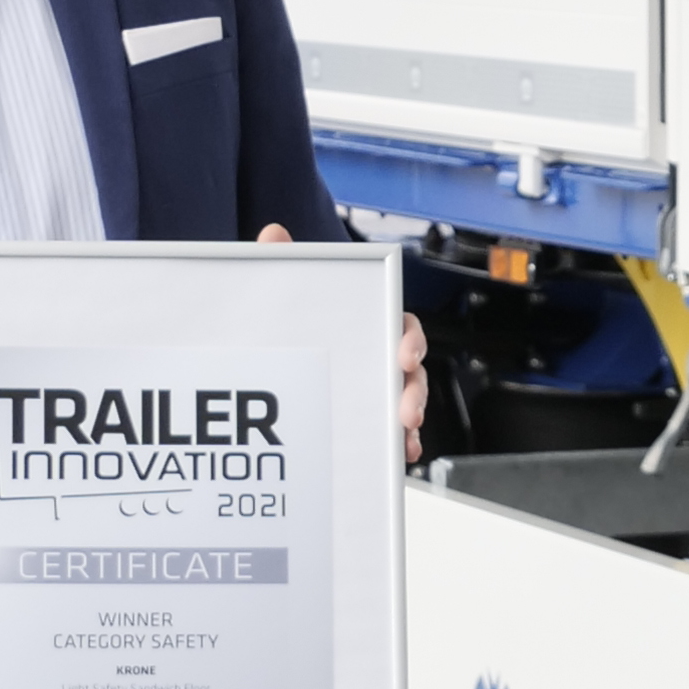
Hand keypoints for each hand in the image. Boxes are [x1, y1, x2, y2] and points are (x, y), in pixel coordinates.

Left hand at [252, 224, 428, 462]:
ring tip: (404, 433)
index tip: (403, 356)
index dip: (410, 340)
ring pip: (408, 402)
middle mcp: (380, 357)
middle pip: (412, 371)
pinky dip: (403, 442)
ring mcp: (378, 389)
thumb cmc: (296, 324)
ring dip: (413, 418)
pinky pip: (396, 431)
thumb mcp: (288, 297)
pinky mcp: (371, 420)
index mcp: (371, 324)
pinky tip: (402, 453)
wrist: (272, 375)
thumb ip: (284, 264)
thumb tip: (273, 234)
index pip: (403, 327)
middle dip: (415, 390)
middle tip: (405, 409)